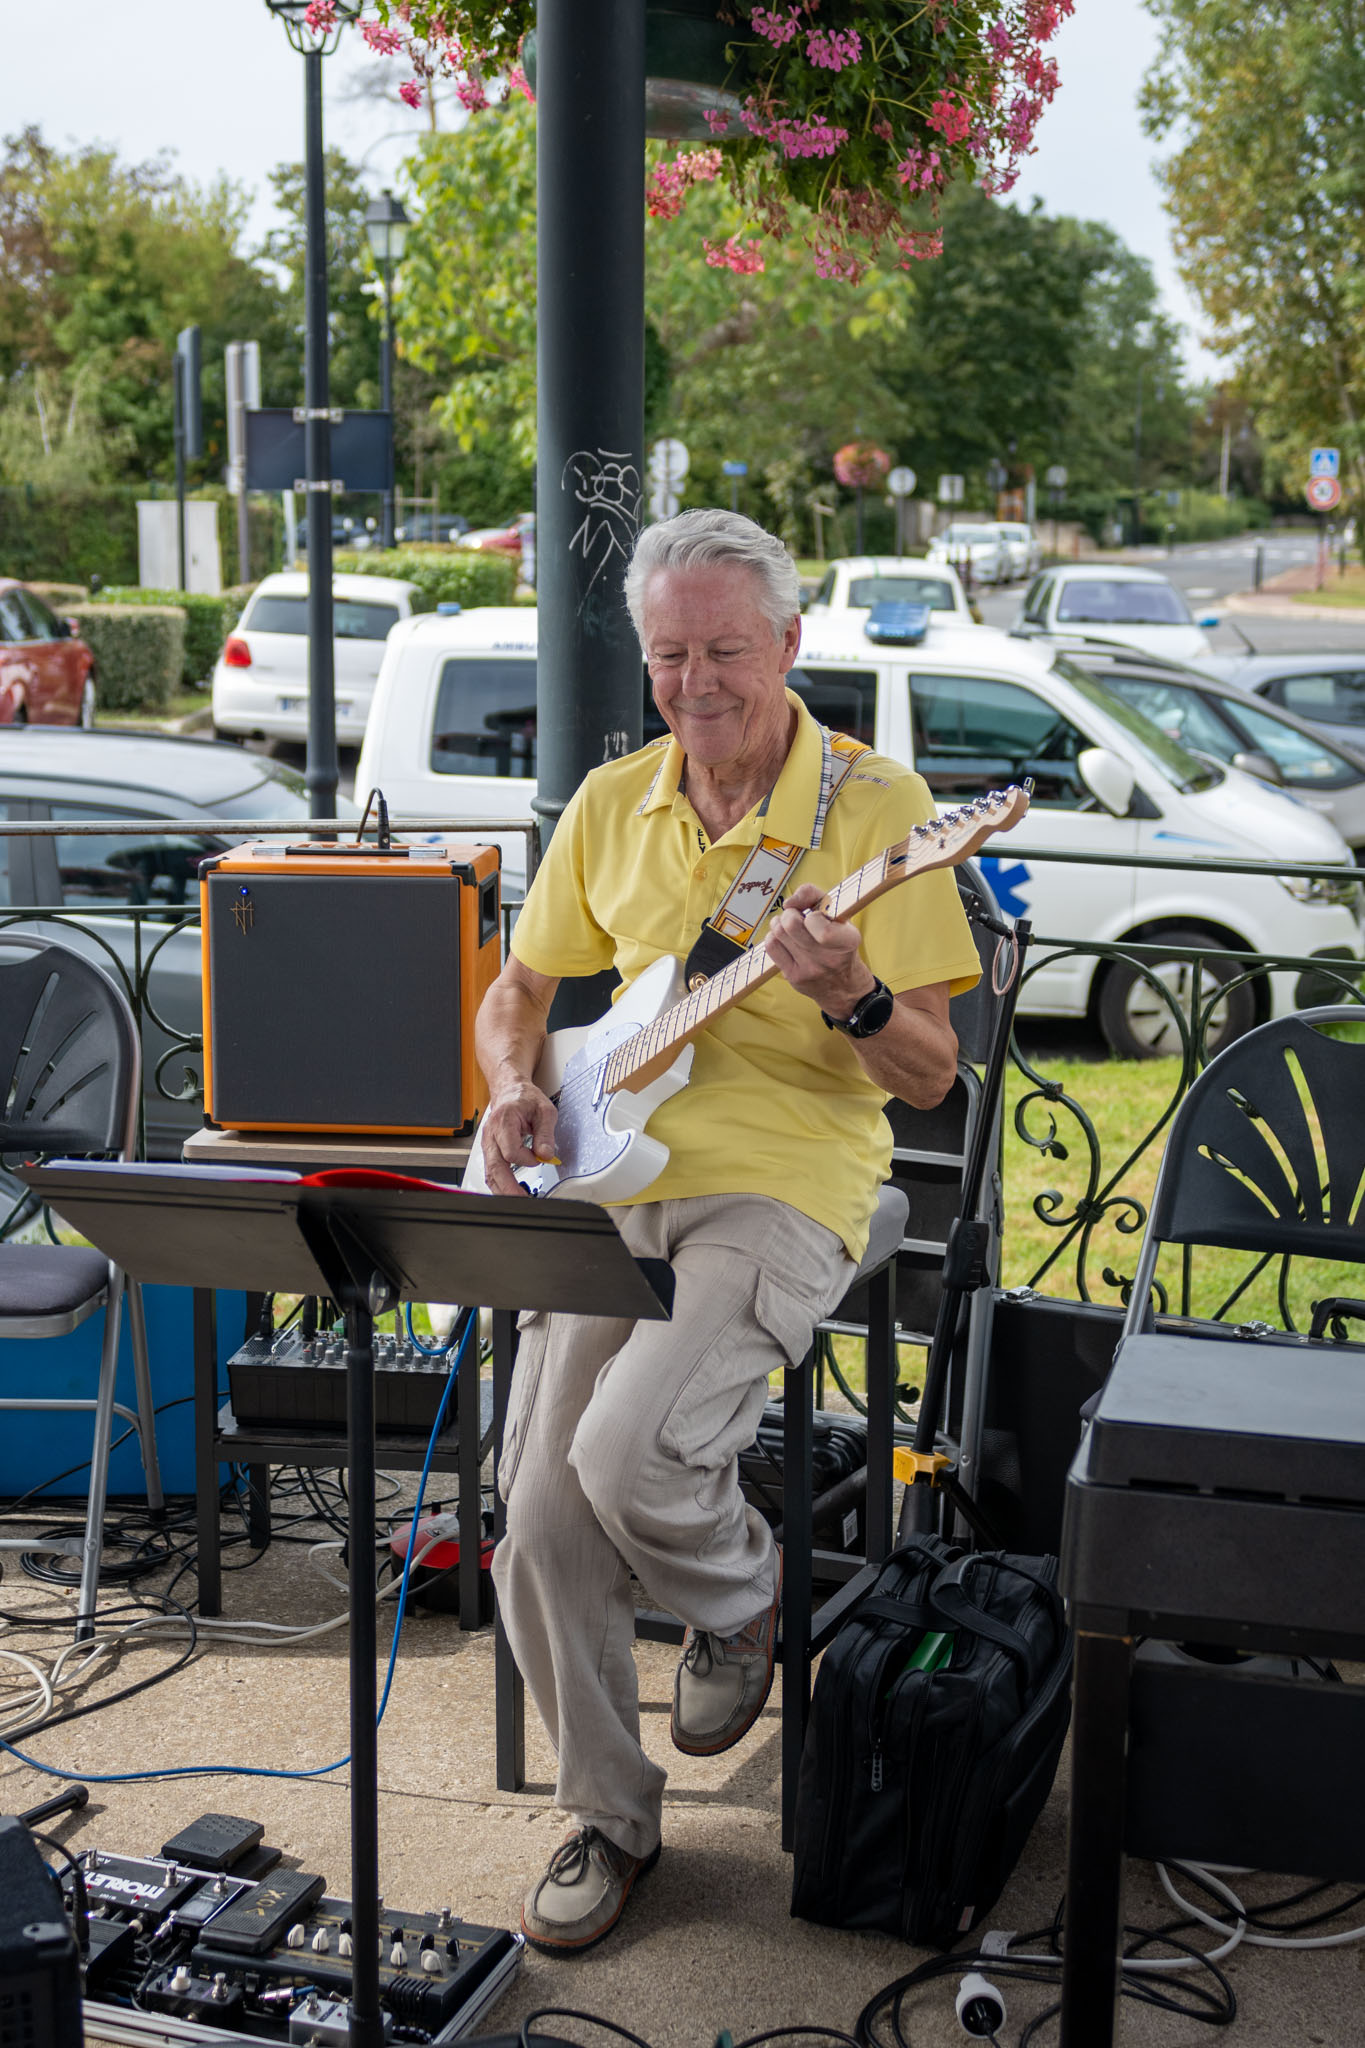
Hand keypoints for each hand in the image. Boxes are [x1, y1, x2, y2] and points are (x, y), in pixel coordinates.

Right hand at [479, 1077, 559, 1196]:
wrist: (509, 1090)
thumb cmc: (525, 1098)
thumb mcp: (544, 1110)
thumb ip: (546, 1134)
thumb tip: (546, 1155)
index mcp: (504, 1121)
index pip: (511, 1151)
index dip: (528, 1159)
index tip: (540, 1157)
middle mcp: (491, 1134)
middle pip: (495, 1167)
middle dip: (508, 1187)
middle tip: (523, 1200)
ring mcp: (487, 1143)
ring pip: (490, 1172)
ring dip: (502, 1189)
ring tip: (518, 1200)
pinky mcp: (489, 1150)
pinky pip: (491, 1170)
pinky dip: (500, 1183)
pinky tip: (510, 1191)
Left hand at [765, 882, 875, 1020]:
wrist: (843, 986)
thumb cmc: (839, 944)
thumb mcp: (839, 917)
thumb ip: (815, 897)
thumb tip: (789, 902)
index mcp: (847, 940)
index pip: (816, 920)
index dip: (810, 913)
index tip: (814, 915)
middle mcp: (829, 958)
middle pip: (791, 924)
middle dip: (790, 914)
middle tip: (795, 917)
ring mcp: (810, 970)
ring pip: (778, 933)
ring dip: (779, 923)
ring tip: (788, 926)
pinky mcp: (794, 977)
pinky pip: (772, 947)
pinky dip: (774, 937)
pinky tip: (783, 939)